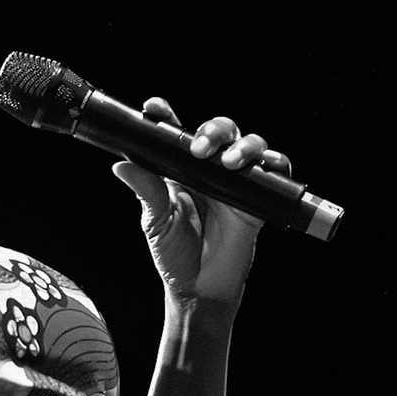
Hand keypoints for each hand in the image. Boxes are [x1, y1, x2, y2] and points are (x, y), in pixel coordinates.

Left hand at [110, 98, 289, 308]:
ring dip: (243, 145)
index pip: (177, 133)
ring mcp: (236, 181)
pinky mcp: (258, 198)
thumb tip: (122, 166)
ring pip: (249, 144)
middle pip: (220, 130)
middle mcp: (210, 168)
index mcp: (181, 168)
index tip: (154, 109)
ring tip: (229, 162)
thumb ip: (146, 191)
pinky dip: (274, 162)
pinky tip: (265, 164)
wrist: (200, 287)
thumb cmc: (175, 253)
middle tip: (199, 148)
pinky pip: (273, 172)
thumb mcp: (156, 221)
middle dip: (212, 130)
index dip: (167, 115)